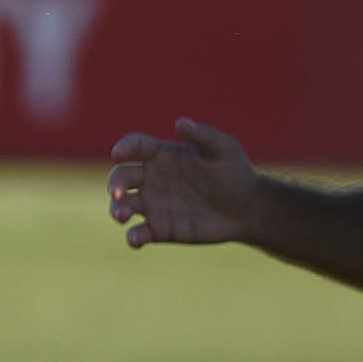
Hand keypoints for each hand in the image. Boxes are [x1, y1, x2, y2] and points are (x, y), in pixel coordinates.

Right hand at [109, 119, 264, 247]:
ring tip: (122, 215)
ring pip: (122, 206)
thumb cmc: (235, 173)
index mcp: (162, 156)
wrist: (247, 209)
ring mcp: (153, 205)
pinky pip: (138, 234)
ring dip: (116, 210)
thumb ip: (203, 135)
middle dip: (115, 184)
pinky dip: (133, 237)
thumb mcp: (224, 149)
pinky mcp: (159, 229)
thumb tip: (181, 122)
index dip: (124, 147)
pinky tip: (137, 239)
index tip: (119, 153)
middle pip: (121, 177)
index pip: (135, 146)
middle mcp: (152, 179)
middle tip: (118, 194)